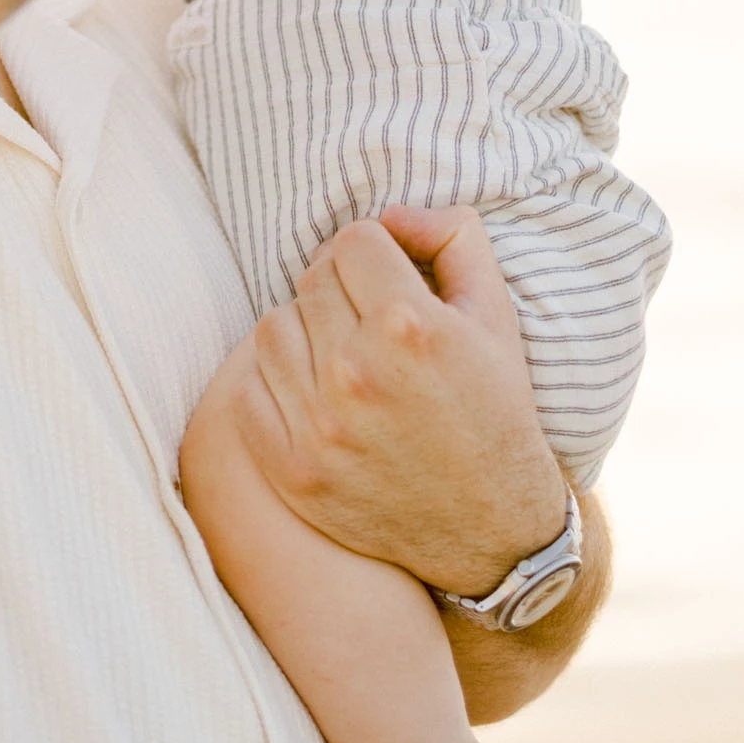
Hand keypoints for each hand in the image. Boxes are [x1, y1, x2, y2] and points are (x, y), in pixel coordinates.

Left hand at [228, 205, 568, 593]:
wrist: (493, 529)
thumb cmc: (495, 409)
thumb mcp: (496, 312)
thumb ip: (451, 236)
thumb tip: (391, 213)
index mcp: (409, 324)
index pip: (352, 240)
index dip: (375, 253)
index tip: (390, 282)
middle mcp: (358, 372)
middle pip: (312, 280)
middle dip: (344, 291)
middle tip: (373, 324)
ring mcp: (319, 426)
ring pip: (272, 328)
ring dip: (305, 333)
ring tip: (343, 358)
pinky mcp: (292, 471)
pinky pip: (248, 391)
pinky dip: (276, 387)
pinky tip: (317, 397)